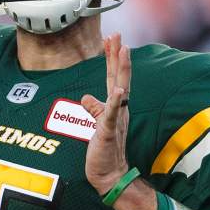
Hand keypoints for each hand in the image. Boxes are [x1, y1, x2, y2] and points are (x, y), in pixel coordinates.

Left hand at [80, 33, 131, 195]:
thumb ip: (94, 109)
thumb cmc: (105, 150)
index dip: (112, 58)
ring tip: (123, 51)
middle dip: (118, 55)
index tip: (112, 38)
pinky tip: (119, 91)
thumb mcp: (97, 125)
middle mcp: (118, 109)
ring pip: (119, 90)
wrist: (110, 174)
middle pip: (119, 77)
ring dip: (121, 70)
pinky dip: (114, 102)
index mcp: (114, 106)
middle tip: (118, 34)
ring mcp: (116, 119)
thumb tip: (86, 98)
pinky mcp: (109, 132)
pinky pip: (111, 115)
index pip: (114, 77)